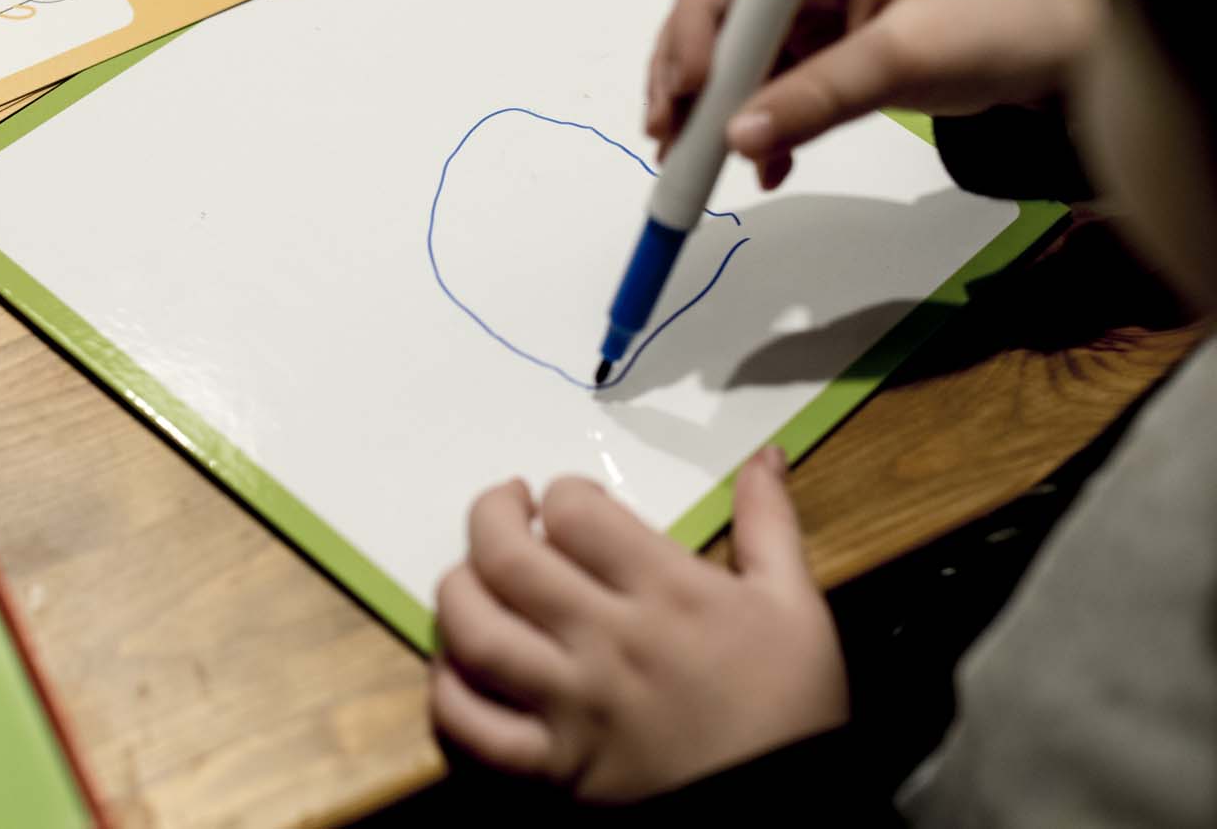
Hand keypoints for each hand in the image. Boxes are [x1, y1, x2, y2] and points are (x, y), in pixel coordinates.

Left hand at [430, 447, 846, 801]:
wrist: (791, 813)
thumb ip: (771, 523)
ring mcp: (572, 707)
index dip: (564, 491)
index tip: (573, 503)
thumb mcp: (797, 607)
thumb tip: (764, 453)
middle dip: (491, 515)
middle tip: (507, 509)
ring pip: (474, 634)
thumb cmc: (792, 708)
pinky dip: (448, 690)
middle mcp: (607, 642)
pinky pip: (471, 727)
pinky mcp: (552, 768)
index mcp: (667, 593)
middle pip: (506, 559)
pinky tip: (460, 664)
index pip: (574, 512)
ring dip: (458, 592)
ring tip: (475, 577)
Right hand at [645, 0, 1106, 187]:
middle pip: (717, 14)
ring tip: (697, 165)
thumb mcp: (907, 57)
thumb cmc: (1002, 22)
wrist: (1068, 51)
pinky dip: (758, 131)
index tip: (692, 89)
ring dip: (713, 112)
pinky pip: (771, 92)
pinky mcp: (826, 56)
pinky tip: (764, 169)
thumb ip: (820, 96)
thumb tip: (735, 139)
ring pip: (736, 60)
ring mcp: (815, 14)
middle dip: (688, 75)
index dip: (697, 23)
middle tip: (668, 135)